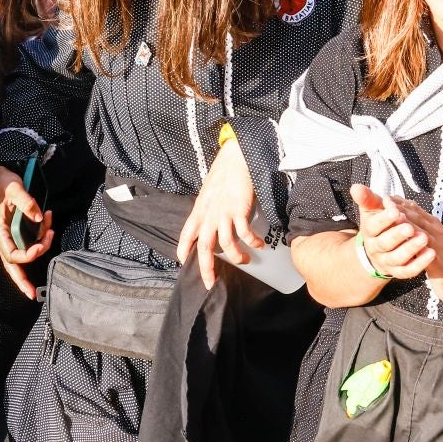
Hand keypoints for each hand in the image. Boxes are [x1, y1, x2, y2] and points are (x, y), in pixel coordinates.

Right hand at [0, 167, 51, 298]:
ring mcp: (9, 234)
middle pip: (11, 264)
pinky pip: (27, 241)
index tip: (40, 247)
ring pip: (21, 254)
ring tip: (50, 230)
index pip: (10, 253)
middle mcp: (3, 236)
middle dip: (20, 280)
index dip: (25, 256)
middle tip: (31, 293)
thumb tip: (40, 217)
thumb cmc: (3, 182)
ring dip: (39, 247)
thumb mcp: (14, 187)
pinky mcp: (16, 230)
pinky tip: (48, 227)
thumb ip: (26, 202)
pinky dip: (39, 238)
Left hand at [177, 136, 262, 288]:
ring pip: (226, 244)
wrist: (235, 159)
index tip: (182, 262)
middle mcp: (209, 214)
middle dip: (207, 268)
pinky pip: (245, 234)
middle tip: (211, 283)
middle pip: (204, 247)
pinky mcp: (239, 210)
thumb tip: (211, 222)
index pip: (186, 234)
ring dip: (236, 257)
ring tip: (245, 260)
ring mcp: (223, 213)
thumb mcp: (209, 193)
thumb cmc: (224, 174)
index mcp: (199, 210)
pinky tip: (260, 245)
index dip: (183, 249)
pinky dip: (252, 242)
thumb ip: (208, 209)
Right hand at [348, 182, 430, 279]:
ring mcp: (387, 261)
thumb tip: (355, 187)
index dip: (384, 219)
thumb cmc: (378, 225)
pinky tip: (431, 253)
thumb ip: (367, 198)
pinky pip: (408, 270)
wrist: (377, 251)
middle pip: (385, 243)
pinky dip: (419, 263)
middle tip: (410, 228)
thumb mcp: (372, 210)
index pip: (373, 226)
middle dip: (397, 235)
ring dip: (410, 248)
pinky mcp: (398, 271)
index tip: (396, 211)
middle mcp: (376, 248)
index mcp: (369, 231)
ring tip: (424, 239)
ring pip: (397, 258)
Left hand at [387, 194, 442, 308]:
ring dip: (406, 223)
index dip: (401, 202)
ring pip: (421, 231)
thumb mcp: (431, 239)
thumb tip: (403, 213)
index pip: (416, 210)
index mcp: (434, 226)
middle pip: (417, 217)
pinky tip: (404, 244)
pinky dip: (415, 246)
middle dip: (400, 208)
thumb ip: (420, 227)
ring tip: (392, 216)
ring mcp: (438, 246)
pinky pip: (425, 253)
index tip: (387, 196)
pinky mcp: (438, 262)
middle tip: (385, 200)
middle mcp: (436, 232)